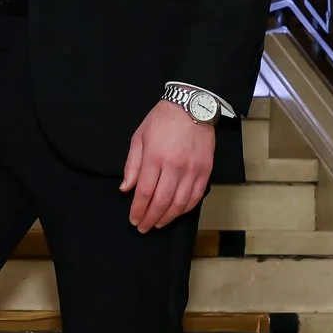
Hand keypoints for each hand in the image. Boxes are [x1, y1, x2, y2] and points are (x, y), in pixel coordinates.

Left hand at [120, 98, 214, 231]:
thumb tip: (126, 189)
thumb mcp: (139, 137)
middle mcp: (175, 166)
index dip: (138, 210)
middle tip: (143, 227)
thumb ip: (132, 165)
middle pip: (162, 202)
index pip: (145, 192)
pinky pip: (196, 196)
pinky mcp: (206, 170)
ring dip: (168, 218)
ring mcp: (192, 169)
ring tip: (158, 224)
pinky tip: (176, 213)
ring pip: (180, 203)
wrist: (192, 105)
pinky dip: (185, 209)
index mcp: (155, 157)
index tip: (133, 219)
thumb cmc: (162, 120)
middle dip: (151, 218)